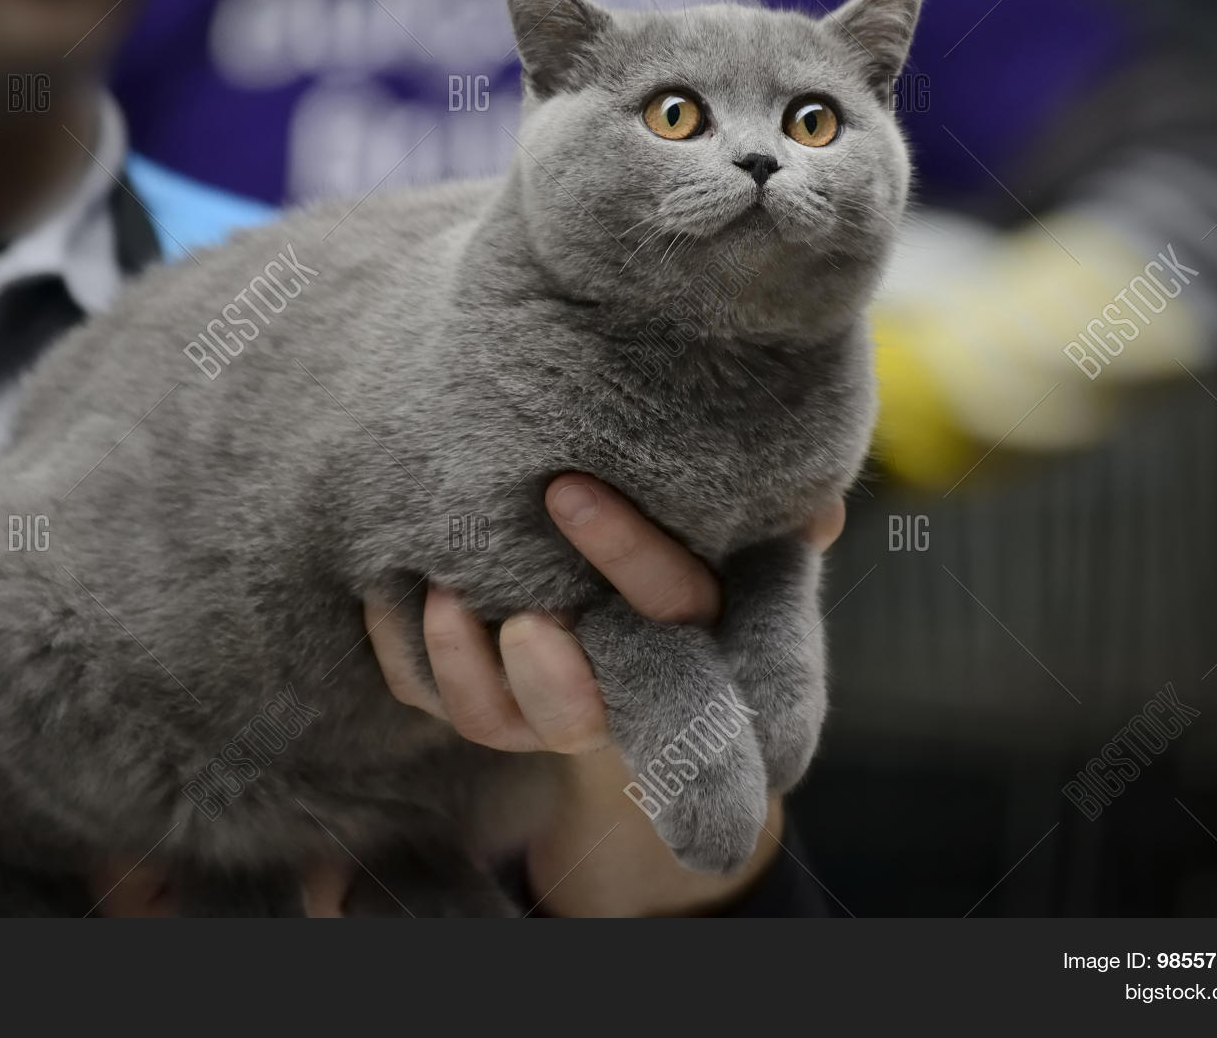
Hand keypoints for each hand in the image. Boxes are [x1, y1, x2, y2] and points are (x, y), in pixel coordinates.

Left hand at [366, 474, 845, 915]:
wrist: (616, 609)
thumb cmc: (685, 534)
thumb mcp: (740, 526)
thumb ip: (776, 520)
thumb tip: (821, 513)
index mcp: (692, 633)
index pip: (672, 608)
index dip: (625, 560)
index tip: (565, 491)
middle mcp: (622, 683)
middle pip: (580, 711)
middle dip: (542, 675)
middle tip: (498, 604)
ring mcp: (552, 703)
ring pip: (505, 725)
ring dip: (465, 672)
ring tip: (438, 597)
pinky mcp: (489, 698)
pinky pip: (436, 702)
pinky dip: (409, 659)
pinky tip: (394, 595)